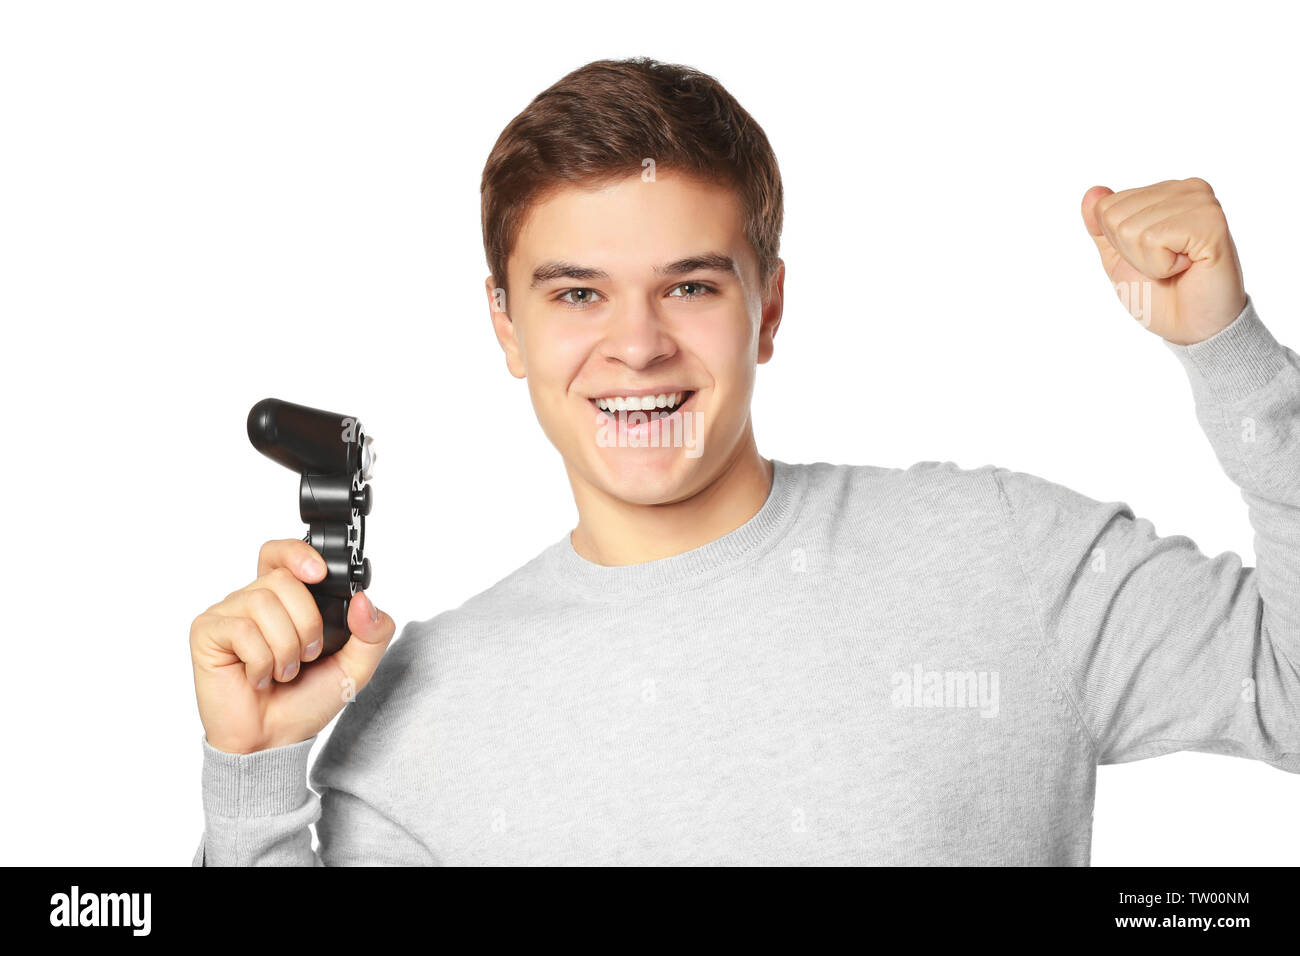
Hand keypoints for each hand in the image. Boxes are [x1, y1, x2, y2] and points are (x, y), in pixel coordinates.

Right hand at [190, 538, 394, 753]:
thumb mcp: (356, 667)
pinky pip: (241, 630)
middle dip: (306, 624)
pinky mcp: (207, 633)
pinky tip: (257, 678)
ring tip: (282, 672)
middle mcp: (254, 600)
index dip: (298, 553)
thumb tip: (364, 600)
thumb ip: (373, 632)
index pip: (282, 554)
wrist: (275, 740)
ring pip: (263, 603)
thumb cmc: (306, 700)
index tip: (319, 574)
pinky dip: (261, 661)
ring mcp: (227, 614)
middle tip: (305, 656)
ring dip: (285, 648)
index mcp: (286, 599)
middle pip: (283, 580)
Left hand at [1081, 177, 1247, 344]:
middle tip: (1164, 266)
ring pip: (1132, 229)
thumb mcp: (1118, 257)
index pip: (1104, 208)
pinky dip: (1162, 265)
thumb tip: (1093, 193)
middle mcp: (1187, 189)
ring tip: (1178, 267)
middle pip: (1114, 216)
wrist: (1191, 326)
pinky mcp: (1212, 222)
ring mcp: (1202, 203)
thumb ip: (1102, 226)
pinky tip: (1189, 266)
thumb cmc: (1159, 293)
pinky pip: (1155, 239)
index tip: (1149, 257)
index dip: (1117, 244)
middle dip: (1131, 253)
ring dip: (1148, 262)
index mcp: (1166, 192)